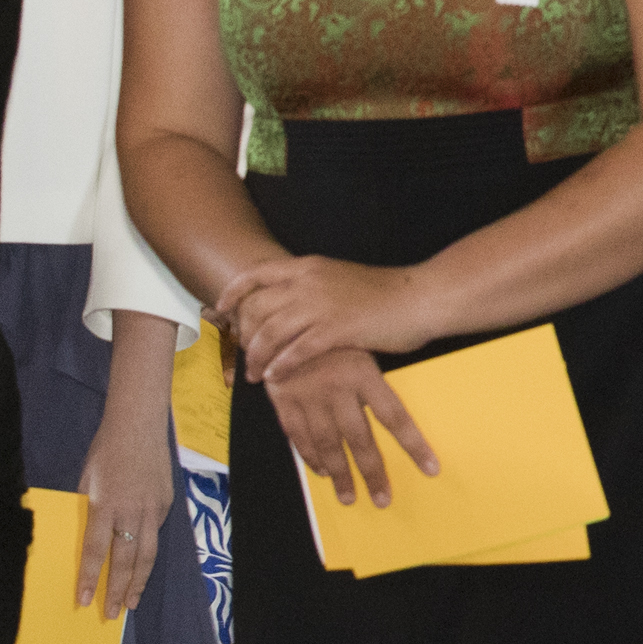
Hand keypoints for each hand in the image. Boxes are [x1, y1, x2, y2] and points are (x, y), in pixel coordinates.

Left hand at [74, 380, 176, 619]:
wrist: (139, 425)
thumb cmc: (105, 451)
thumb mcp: (87, 482)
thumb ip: (89, 511)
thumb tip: (90, 537)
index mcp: (105, 506)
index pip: (96, 552)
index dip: (90, 579)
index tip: (85, 601)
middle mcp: (131, 510)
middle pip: (125, 559)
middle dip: (118, 589)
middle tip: (112, 613)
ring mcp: (153, 507)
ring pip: (148, 553)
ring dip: (139, 581)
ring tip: (133, 602)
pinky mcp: (166, 502)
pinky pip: (155, 533)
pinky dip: (148, 552)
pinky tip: (142, 567)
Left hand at [216, 254, 437, 388]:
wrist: (421, 298)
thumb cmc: (385, 293)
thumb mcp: (340, 278)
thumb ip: (311, 287)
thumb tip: (287, 302)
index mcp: (309, 267)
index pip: (256, 274)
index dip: (233, 293)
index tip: (221, 309)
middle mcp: (309, 282)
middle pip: (257, 309)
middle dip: (244, 336)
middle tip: (241, 356)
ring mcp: (322, 305)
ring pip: (271, 333)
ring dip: (258, 357)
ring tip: (256, 375)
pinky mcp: (337, 330)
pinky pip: (296, 352)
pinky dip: (282, 366)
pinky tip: (277, 377)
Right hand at [265, 345, 439, 509]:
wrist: (282, 318)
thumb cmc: (334, 332)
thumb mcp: (362, 345)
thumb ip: (377, 379)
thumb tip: (404, 408)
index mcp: (363, 374)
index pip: (395, 416)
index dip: (414, 444)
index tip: (431, 468)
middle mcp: (337, 389)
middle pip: (360, 439)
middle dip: (373, 473)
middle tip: (383, 500)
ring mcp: (308, 398)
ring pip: (328, 445)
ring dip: (340, 475)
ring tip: (350, 499)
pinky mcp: (284, 403)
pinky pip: (298, 437)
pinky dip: (311, 457)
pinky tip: (323, 473)